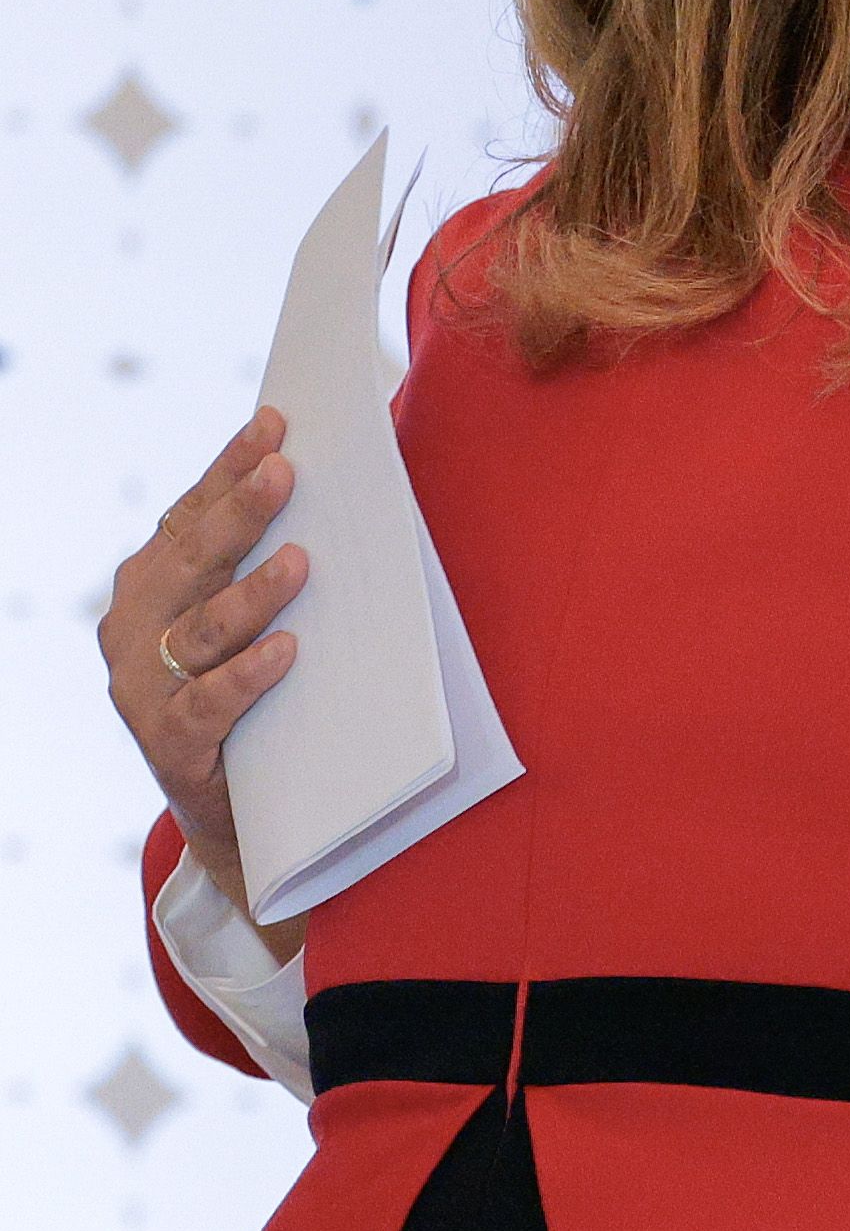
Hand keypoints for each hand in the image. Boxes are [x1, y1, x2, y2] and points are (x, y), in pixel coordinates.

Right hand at [101, 411, 310, 936]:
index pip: (190, 513)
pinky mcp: (165, 742)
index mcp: (153, 582)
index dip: (229, 468)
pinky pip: (206, 704)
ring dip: (249, 594)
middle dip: (238, 512)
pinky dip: (246, 677)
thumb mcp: (254, 618)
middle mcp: (134, 625)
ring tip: (299, 563)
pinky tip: (285, 652)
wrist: (238, 807)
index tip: (276, 423)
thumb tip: (335, 488)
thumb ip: (271, 561)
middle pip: (192, 559)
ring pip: (198, 630)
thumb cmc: (257, 692)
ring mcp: (141, 684)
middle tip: (285, 472)